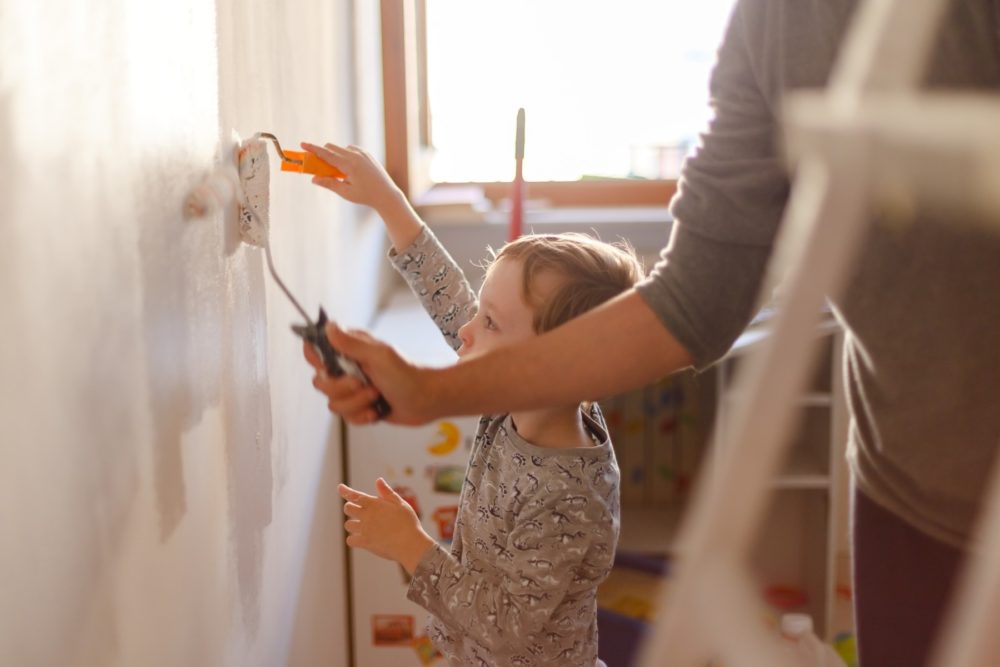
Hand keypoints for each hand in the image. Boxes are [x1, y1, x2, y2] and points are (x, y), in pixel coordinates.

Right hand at [301, 142, 403, 213]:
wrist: (386, 194)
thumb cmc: (365, 196)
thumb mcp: (346, 192)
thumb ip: (329, 184)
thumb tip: (313, 178)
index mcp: (350, 165)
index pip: (327, 154)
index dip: (313, 149)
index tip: (302, 144)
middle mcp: (356, 155)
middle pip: (332, 147)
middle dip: (322, 153)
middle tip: (317, 164)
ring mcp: (362, 153)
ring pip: (341, 148)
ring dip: (335, 155)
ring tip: (338, 172)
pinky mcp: (367, 154)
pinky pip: (350, 150)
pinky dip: (345, 155)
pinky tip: (348, 168)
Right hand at [305, 323, 441, 425]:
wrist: (427, 400)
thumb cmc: (407, 374)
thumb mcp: (379, 356)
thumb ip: (351, 343)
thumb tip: (329, 327)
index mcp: (350, 349)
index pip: (316, 348)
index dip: (317, 360)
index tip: (331, 367)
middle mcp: (348, 368)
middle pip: (320, 382)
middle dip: (342, 388)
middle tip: (364, 383)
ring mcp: (353, 389)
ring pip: (333, 403)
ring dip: (356, 403)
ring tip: (376, 396)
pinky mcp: (360, 406)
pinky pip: (346, 418)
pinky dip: (362, 416)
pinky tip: (376, 411)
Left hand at [339, 478, 435, 573]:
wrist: (410, 544)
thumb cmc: (408, 522)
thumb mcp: (400, 504)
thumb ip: (387, 492)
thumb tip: (378, 480)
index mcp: (375, 504)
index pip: (355, 495)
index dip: (346, 491)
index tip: (340, 487)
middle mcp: (367, 515)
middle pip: (348, 508)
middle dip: (351, 508)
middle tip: (359, 511)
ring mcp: (365, 529)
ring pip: (348, 525)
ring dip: (353, 524)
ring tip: (363, 526)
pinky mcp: (365, 543)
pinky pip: (350, 540)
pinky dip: (353, 539)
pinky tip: (361, 539)